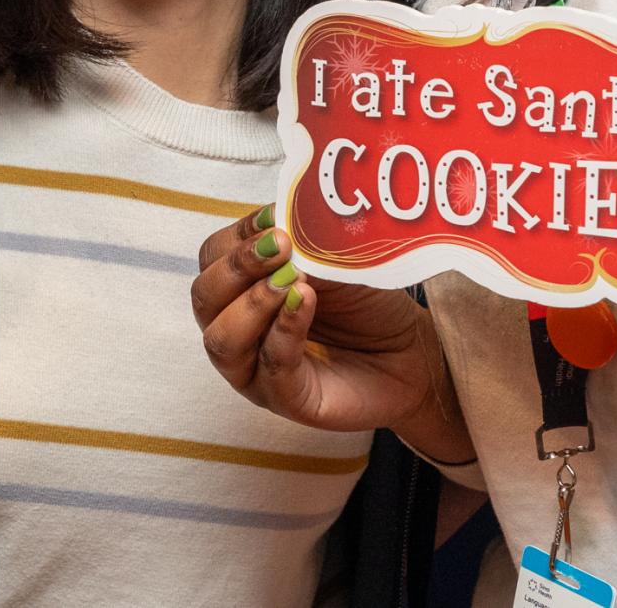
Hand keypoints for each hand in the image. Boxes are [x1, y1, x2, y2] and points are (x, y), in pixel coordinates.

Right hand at [190, 208, 469, 455]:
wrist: (411, 351)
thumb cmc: (366, 304)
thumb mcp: (332, 261)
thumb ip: (302, 244)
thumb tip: (279, 219)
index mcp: (240, 291)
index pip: (212, 258)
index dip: (236, 236)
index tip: (273, 217)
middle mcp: (238, 331)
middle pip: (205, 298)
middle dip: (237, 266)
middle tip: (279, 244)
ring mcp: (257, 370)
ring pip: (223, 340)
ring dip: (253, 302)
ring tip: (289, 280)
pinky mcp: (287, 399)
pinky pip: (271, 367)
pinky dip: (284, 331)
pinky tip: (305, 302)